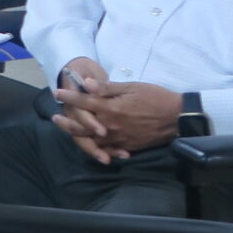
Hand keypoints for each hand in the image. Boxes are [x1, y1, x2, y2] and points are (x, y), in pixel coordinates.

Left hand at [52, 61, 182, 162]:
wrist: (178, 117)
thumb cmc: (155, 97)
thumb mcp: (132, 87)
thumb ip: (107, 88)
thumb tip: (86, 83)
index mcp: (111, 108)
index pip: (83, 102)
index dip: (68, 96)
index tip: (56, 92)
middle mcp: (111, 125)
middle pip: (81, 126)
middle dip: (66, 121)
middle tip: (55, 118)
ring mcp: (118, 138)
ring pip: (91, 140)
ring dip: (78, 136)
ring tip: (69, 132)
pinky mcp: (127, 146)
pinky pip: (108, 149)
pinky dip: (97, 148)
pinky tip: (92, 146)